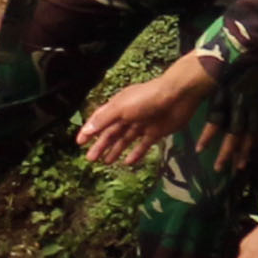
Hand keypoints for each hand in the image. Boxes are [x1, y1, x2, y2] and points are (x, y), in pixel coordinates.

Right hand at [78, 60, 207, 168]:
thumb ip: (103, 120)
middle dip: (101, 145)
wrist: (178, 96)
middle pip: (111, 132)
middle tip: (91, 159)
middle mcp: (129, 115)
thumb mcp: (121, 108)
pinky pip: (143, 145)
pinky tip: (128, 162)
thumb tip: (85, 131)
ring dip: (115, 150)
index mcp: (118, 106)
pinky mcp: (156, 132)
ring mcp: (143, 124)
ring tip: (107, 162)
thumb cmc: (147, 99)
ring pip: (125, 139)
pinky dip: (136, 153)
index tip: (79, 143)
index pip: (99, 120)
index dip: (89, 131)